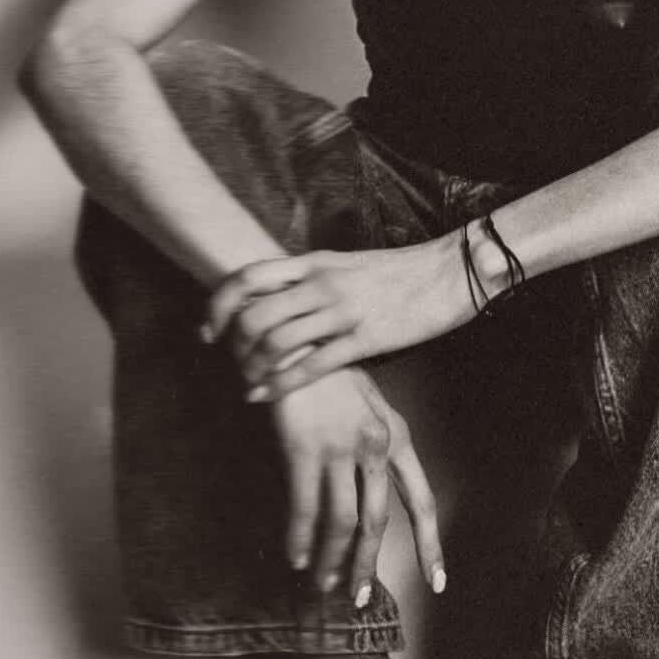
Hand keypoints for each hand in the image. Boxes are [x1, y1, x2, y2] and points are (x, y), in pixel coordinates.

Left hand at [205, 238, 475, 400]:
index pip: (248, 277)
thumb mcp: (345, 265)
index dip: (219, 305)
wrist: (450, 271)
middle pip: (254, 315)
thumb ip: (311, 278)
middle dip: (233, 346)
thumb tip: (277, 297)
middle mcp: (322, 283)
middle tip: (232, 364)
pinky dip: (279, 385)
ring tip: (249, 382)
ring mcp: (342, 311)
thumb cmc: (398, 272)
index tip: (208, 331)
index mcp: (314, 262)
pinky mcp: (365, 338)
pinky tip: (265, 396)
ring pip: (276, 343)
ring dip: (253, 369)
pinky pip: (311, 366)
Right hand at [270, 367, 445, 602]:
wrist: (295, 339)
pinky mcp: (304, 447)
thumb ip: (373, 444)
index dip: (430, 543)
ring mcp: (340, 447)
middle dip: (366, 565)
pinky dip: (300, 538)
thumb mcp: (366, 403)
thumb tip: (368, 489)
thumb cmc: (329, 371)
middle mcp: (376, 445)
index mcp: (396, 436)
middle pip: (377, 521)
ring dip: (331, 559)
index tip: (437, 581)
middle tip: (358, 599)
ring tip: (321, 584)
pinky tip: (295, 557)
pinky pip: (305, 506)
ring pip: (341, 521)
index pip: (420, 499)